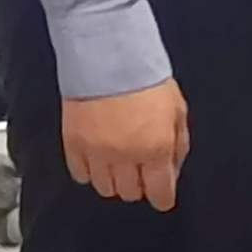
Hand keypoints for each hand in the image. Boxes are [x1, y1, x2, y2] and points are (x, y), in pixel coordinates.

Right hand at [62, 79, 189, 210]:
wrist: (108, 53)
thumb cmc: (144, 75)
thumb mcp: (177, 108)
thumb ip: (178, 142)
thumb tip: (173, 167)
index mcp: (155, 148)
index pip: (160, 193)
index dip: (162, 197)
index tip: (161, 196)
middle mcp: (126, 156)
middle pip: (131, 193)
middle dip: (139, 185)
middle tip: (139, 170)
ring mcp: (97, 152)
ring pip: (105, 188)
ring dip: (114, 180)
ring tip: (117, 163)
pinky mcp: (74, 144)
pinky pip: (80, 174)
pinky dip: (89, 171)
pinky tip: (96, 158)